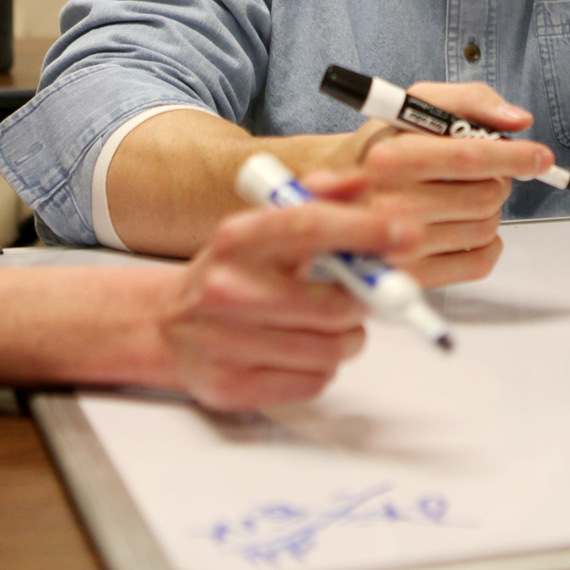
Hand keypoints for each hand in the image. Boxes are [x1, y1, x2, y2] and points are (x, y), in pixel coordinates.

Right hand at [159, 171, 421, 410]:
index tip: (406, 233)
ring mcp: (222, 343)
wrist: (164, 326)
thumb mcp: (262, 227)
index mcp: (235, 238)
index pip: (308, 226)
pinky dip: (323, 369)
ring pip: (329, 350)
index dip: (365, 229)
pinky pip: (313, 383)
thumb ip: (315, 199)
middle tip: (365, 295)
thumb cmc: (230, 272)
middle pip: (332, 304)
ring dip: (348, 338)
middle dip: (365, 301)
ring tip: (332, 325)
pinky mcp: (229, 388)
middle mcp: (224, 289)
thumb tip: (362, 182)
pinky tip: (303, 352)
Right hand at [314, 83, 554, 288]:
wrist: (337, 197)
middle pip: (488, 195)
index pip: (471, 156)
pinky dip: (488, 245)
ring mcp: (402, 246)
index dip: (516, 155)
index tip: (540, 157)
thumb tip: (517, 121)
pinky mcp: (414, 277)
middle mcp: (393, 204)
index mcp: (392, 158)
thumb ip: (469, 100)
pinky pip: (479, 263)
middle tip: (479, 174)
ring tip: (460, 198)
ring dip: (489, 211)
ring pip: (488, 227)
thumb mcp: (414, 105)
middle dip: (497, 180)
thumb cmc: (383, 148)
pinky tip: (466, 228)